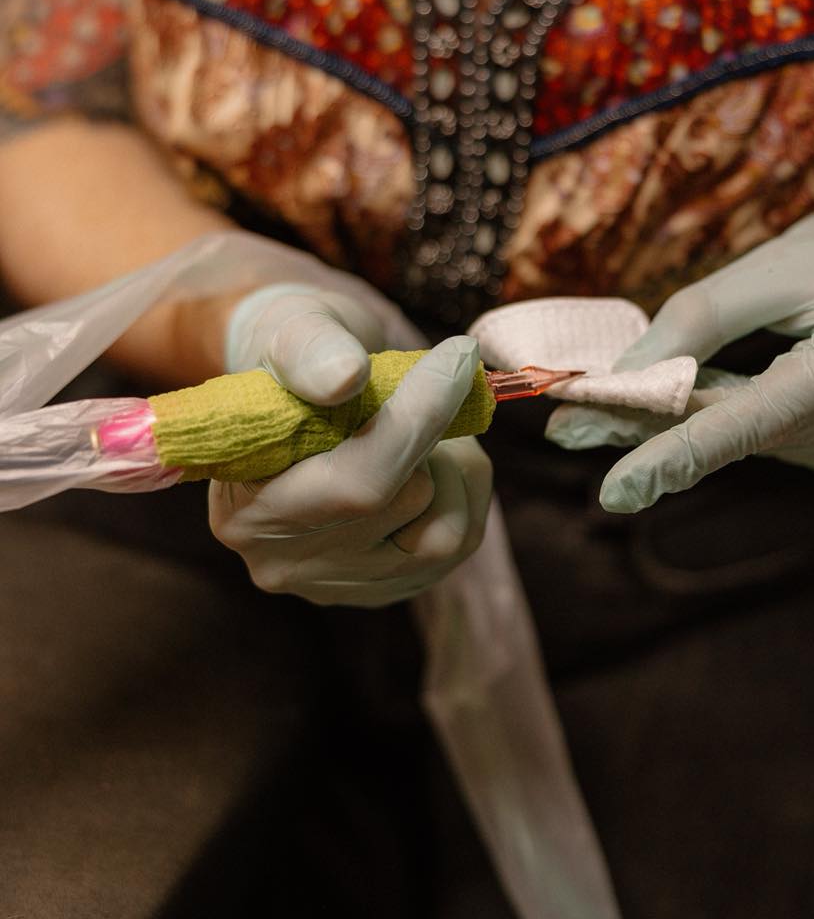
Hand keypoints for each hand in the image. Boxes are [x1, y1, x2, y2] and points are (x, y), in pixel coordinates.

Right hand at [210, 285, 492, 604]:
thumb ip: (311, 349)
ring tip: (424, 426)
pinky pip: (458, 544)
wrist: (301, 394)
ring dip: (453, 467)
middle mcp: (286, 562)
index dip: (417, 419)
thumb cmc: (297, 357)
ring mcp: (337, 583)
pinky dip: (462, 491)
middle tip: (428, 382)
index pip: (355, 483)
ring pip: (443, 534)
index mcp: (246, 506)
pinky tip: (432, 461)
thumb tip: (344, 376)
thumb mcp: (290, 330)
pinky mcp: (382, 588)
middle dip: (433, 434)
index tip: (458, 358)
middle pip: (404, 505)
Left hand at [545, 178, 813, 512]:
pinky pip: (786, 441)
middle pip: (744, 434)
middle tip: (572, 428)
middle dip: (653, 430)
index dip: (680, 453)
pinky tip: (724, 394)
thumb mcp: (780, 262)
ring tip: (635, 399)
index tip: (618, 490)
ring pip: (760, 442)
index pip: (757, 418)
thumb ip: (702, 317)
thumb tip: (630, 374)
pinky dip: (742, 423)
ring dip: (694, 424)